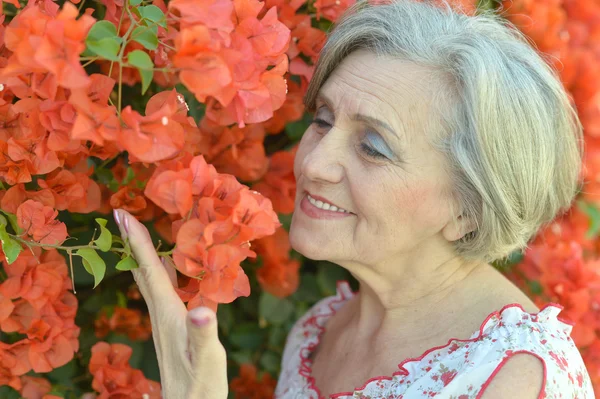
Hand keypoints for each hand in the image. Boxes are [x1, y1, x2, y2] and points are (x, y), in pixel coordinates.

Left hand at [113, 209, 227, 398]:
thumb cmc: (200, 385)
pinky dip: (166, 272)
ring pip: (153, 280)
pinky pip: (166, 290)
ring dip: (147, 255)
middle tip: (124, 214)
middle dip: (134, 242)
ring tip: (145, 233)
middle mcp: (161, 313)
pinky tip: (176, 269)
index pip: (150, 270)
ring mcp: (165, 321)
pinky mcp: (174, 327)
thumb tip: (202, 309)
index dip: (137, 241)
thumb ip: (204, 333)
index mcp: (167, 313)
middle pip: (144, 271)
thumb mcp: (208, 358)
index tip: (121, 214)